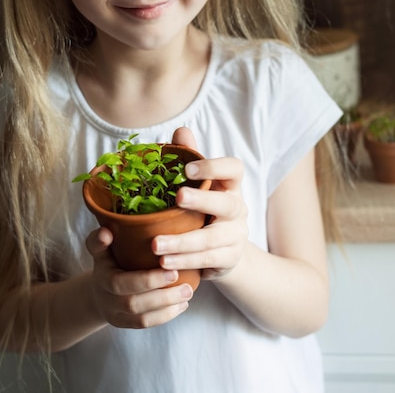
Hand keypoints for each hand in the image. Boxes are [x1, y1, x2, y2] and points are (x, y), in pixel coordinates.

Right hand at [86, 227, 192, 328]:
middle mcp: (106, 299)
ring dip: (167, 305)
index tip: (167, 265)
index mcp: (102, 278)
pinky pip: (146, 323)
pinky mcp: (125, 324)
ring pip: (141, 317)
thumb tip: (106, 232)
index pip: (118, 282)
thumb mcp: (100, 249)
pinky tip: (182, 304)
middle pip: (132, 302)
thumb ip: (101, 240)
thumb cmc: (106, 262)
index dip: (144, 278)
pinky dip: (166, 315)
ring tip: (188, 292)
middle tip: (184, 280)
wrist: (98, 290)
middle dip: (160, 293)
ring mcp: (115, 314)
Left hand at [152, 128, 247, 280]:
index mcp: (230, 186)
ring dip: (182, 242)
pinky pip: (207, 261)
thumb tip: (180, 131)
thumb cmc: (204, 209)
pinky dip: (184, 262)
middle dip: (202, 200)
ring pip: (211, 239)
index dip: (213, 167)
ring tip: (156, 244)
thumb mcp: (198, 184)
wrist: (224, 252)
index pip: (234, 169)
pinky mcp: (229, 259)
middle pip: (227, 203)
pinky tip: (165, 263)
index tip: (187, 169)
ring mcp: (236, 236)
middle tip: (177, 198)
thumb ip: (190, 157)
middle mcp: (238, 208)